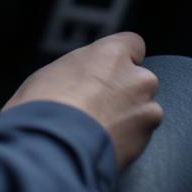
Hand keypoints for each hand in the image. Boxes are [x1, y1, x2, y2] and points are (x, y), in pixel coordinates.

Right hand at [2, 32, 161, 167]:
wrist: (51, 147)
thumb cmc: (44, 104)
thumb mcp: (54, 72)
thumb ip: (79, 71)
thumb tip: (78, 81)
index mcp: (112, 53)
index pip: (133, 44)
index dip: (121, 59)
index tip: (108, 71)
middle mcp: (136, 77)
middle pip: (139, 80)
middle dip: (125, 91)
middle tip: (98, 106)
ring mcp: (146, 110)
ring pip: (143, 110)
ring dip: (128, 118)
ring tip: (99, 130)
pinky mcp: (146, 142)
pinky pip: (140, 137)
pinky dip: (127, 141)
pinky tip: (103, 145)